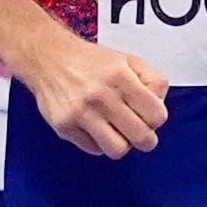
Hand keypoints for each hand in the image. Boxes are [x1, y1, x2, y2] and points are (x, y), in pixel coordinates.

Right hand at [21, 30, 168, 158]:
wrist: (47, 57)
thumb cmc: (88, 61)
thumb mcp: (127, 59)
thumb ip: (151, 79)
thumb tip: (160, 104)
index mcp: (119, 75)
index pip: (156, 115)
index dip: (156, 118)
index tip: (150, 115)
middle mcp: (100, 94)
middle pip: (141, 137)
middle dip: (145, 138)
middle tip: (139, 131)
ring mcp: (81, 112)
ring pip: (117, 149)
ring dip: (121, 143)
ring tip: (117, 131)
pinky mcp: (65, 126)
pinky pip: (93, 149)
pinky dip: (98, 142)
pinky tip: (96, 126)